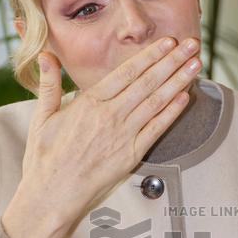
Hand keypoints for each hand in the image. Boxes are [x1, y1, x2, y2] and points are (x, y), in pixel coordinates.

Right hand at [2, 36, 200, 237]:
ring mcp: (123, 136)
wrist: (52, 195)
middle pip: (148, 82)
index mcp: (89, 102)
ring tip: (196, 65)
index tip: (167, 42)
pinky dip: (172, 113)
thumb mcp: (42, 116)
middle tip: (192, 44)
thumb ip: (48, 84)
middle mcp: (110, 116)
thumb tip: (45, 55)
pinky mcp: (131, 155)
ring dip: (179, 81)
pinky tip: (185, 97)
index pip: (127, 72)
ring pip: (156, 102)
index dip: (150, 55)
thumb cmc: (44, 158)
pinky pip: (156, 130)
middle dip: (172, 61)